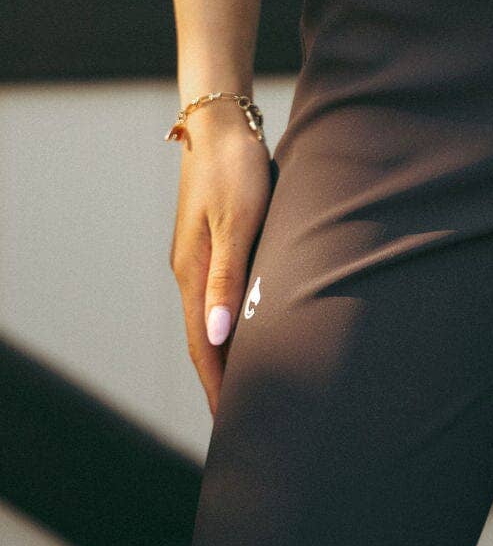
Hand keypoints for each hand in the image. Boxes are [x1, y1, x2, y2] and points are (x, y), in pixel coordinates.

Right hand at [168, 100, 271, 416]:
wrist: (223, 123)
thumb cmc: (235, 168)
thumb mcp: (238, 222)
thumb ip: (228, 278)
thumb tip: (215, 336)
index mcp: (192, 272)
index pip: (200, 345)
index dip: (217, 385)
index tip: (231, 423)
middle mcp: (190, 270)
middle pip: (202, 339)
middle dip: (221, 379)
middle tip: (245, 418)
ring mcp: (198, 256)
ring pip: (210, 318)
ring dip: (227, 353)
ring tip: (249, 385)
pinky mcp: (212, 241)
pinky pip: (219, 296)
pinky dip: (232, 322)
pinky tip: (249, 330)